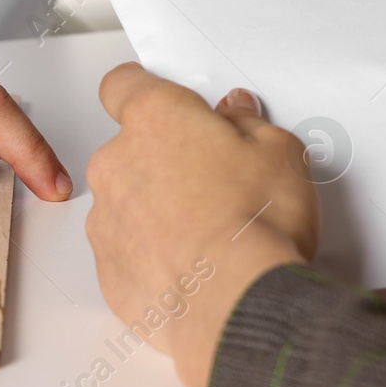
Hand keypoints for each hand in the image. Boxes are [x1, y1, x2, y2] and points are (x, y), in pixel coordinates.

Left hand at [88, 63, 317, 386]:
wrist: (237, 302)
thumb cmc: (256, 223)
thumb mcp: (279, 151)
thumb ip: (248, 122)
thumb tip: (236, 115)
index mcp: (154, 118)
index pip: (124, 84)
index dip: (144, 91)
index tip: (164, 103)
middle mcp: (117, 163)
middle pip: (129, 148)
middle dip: (164, 159)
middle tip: (212, 181)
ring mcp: (107, 219)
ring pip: (126, 201)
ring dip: (155, 209)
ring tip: (206, 232)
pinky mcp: (108, 269)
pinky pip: (125, 251)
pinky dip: (150, 255)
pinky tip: (192, 266)